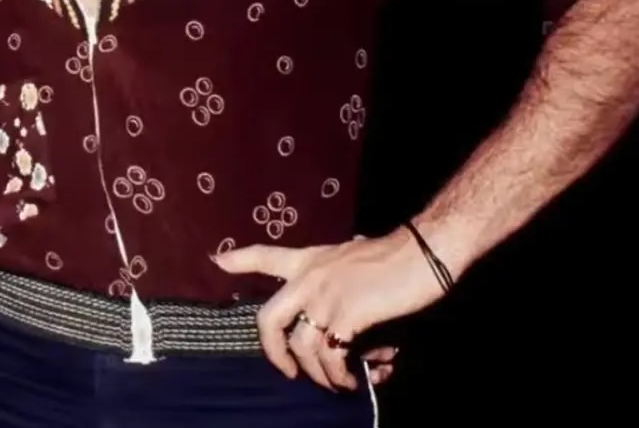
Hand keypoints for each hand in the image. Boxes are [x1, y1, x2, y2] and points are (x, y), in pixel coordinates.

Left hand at [212, 228, 440, 391]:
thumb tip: (346, 323)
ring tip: (337, 384)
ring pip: (302, 347)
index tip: (216, 260)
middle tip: (288, 372)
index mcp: (310, 260)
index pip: (266, 256)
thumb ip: (340, 286)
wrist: (422, 253)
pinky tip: (353, 380)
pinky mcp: (345, 316)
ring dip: (319, 374)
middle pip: (268, 318)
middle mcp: (309, 277)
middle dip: (272, 352)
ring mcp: (324, 297)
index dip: (239, 259)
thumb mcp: (355, 261)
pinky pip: (331, 357)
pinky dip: (339, 375)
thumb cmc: (394, 257)